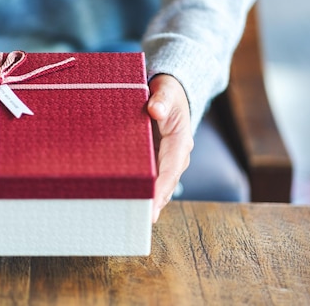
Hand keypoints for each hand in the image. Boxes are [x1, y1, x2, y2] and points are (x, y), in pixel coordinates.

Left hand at [147, 74, 193, 222]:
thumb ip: (162, 99)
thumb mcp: (166, 90)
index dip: (162, 187)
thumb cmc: (167, 92)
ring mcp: (166, 161)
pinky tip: (129, 202)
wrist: (170, 94)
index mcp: (180, 140)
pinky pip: (151, 179)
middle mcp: (176, 155)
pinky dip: (143, 191)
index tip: (153, 202)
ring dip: (148, 200)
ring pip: (159, 185)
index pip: (171, 168)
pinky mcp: (157, 162)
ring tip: (133, 217)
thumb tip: (155, 110)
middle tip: (141, 218)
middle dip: (155, 201)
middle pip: (166, 183)